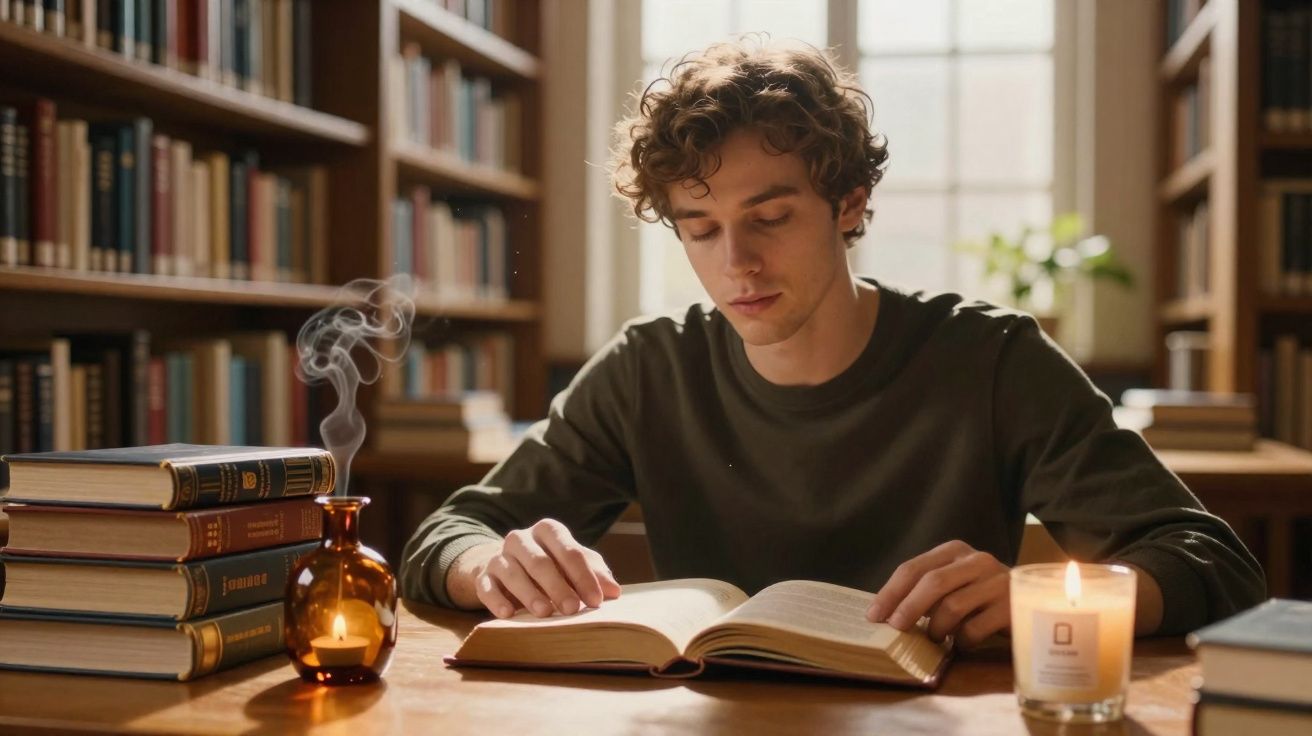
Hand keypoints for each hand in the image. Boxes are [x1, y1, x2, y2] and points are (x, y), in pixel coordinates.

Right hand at [456, 519, 621, 618]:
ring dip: (529, 593)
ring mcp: (499, 556)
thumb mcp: (572, 565)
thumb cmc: (550, 565)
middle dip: (558, 586)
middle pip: (541, 561)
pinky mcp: (483, 576)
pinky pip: (487, 587)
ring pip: (513, 572)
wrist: (505, 567)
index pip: (569, 551)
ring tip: (545, 613)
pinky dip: (497, 600)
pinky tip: (508, 614)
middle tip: (573, 608)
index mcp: (548, 531)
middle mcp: (521, 539)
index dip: (584, 576)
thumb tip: (613, 591)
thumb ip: (593, 573)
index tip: (596, 600)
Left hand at [866, 540, 1009, 648]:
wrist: (1037, 603)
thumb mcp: (953, 585)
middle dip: (908, 607)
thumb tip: (886, 613)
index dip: (890, 593)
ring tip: (934, 638)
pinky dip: (961, 641)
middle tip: (895, 628)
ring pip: (953, 605)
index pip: (913, 568)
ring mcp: (998, 581)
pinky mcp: (1013, 606)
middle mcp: (977, 560)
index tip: (873, 615)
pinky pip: (975, 628)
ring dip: (936, 628)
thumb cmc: (982, 597)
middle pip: (932, 583)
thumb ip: (926, 591)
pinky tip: (961, 643)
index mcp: (955, 551)